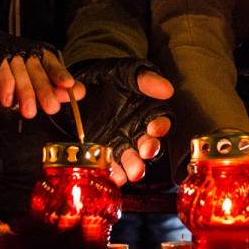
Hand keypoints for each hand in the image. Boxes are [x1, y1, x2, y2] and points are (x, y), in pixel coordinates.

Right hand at [0, 45, 83, 118]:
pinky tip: (8, 101)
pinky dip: (6, 86)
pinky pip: (1, 71)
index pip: (52, 64)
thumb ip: (59, 88)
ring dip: (25, 93)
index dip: (60, 74)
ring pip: (20, 73)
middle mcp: (27, 54)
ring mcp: (10, 55)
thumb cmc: (20, 72)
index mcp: (40, 56)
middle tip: (52, 107)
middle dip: (45, 90)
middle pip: (38, 72)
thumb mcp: (41, 79)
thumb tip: (80, 92)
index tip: (68, 84)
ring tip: (29, 112)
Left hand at [70, 60, 173, 185]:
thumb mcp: (128, 73)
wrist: (80, 83)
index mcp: (147, 114)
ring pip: (131, 160)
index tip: (154, 128)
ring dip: (132, 167)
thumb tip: (168, 90)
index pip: (160, 123)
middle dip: (148, 151)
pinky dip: (113, 172)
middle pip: (148, 146)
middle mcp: (137, 132)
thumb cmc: (110, 76)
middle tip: (144, 153)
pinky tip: (112, 176)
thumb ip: (146, 81)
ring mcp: (120, 144)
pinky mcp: (104, 152)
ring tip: (129, 174)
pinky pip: (111, 165)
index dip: (160, 127)